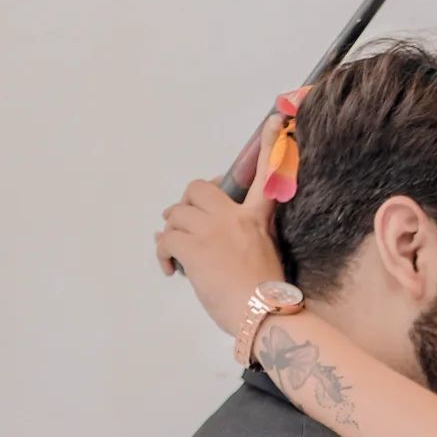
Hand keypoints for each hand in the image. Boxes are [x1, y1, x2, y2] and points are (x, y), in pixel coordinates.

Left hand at [154, 112, 288, 336]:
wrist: (263, 316)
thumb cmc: (265, 297)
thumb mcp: (265, 258)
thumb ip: (245, 239)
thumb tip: (213, 241)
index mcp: (257, 219)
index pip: (266, 176)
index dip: (268, 146)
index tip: (274, 120)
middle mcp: (234, 217)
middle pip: (198, 188)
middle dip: (184, 204)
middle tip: (182, 223)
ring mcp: (212, 230)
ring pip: (176, 214)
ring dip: (171, 233)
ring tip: (175, 254)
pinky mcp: (194, 248)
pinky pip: (165, 239)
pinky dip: (162, 253)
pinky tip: (170, 269)